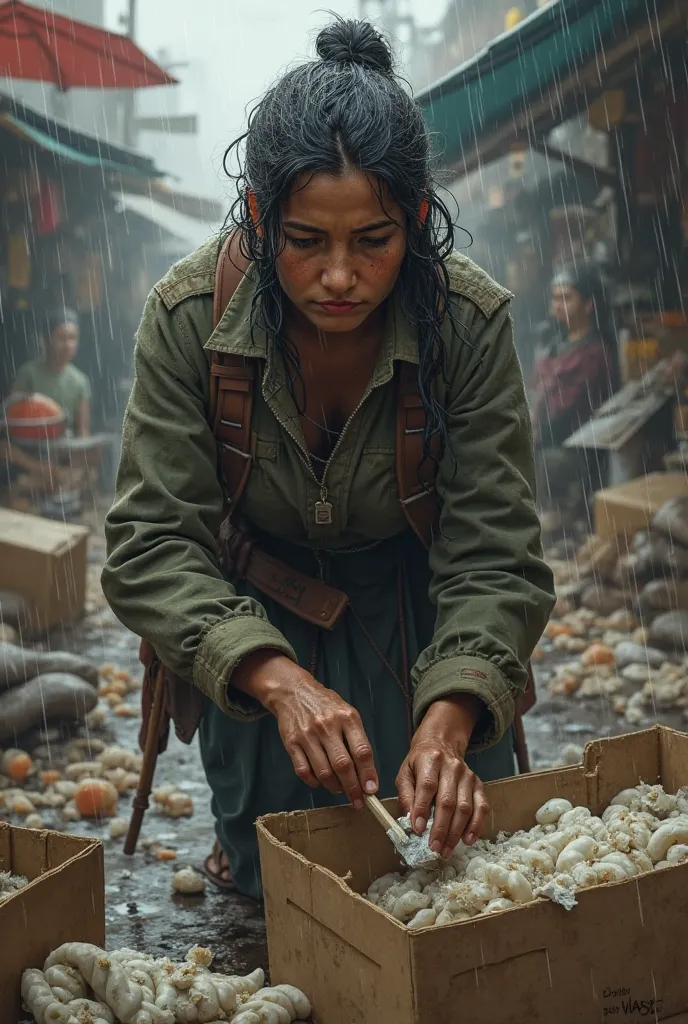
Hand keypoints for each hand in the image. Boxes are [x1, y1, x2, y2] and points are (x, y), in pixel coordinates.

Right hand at [232, 650, 378, 807]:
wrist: (293, 691)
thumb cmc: (326, 705)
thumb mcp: (347, 713)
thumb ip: (357, 739)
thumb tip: (367, 773)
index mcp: (347, 718)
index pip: (362, 751)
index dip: (368, 774)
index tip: (372, 790)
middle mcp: (327, 726)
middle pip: (343, 766)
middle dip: (353, 788)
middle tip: (358, 801)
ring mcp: (308, 735)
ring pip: (323, 772)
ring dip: (334, 787)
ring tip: (340, 790)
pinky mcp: (291, 743)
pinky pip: (303, 771)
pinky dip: (314, 782)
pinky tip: (320, 782)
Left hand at [396, 695, 488, 858]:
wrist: (441, 743)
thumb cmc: (419, 763)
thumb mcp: (405, 773)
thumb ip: (405, 795)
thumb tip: (409, 820)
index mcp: (430, 760)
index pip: (427, 786)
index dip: (422, 809)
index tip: (417, 830)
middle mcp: (452, 767)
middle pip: (448, 801)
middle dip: (441, 828)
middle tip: (434, 847)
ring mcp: (468, 776)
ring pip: (465, 807)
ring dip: (456, 832)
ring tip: (446, 849)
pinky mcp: (478, 784)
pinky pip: (481, 807)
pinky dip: (476, 825)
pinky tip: (468, 840)